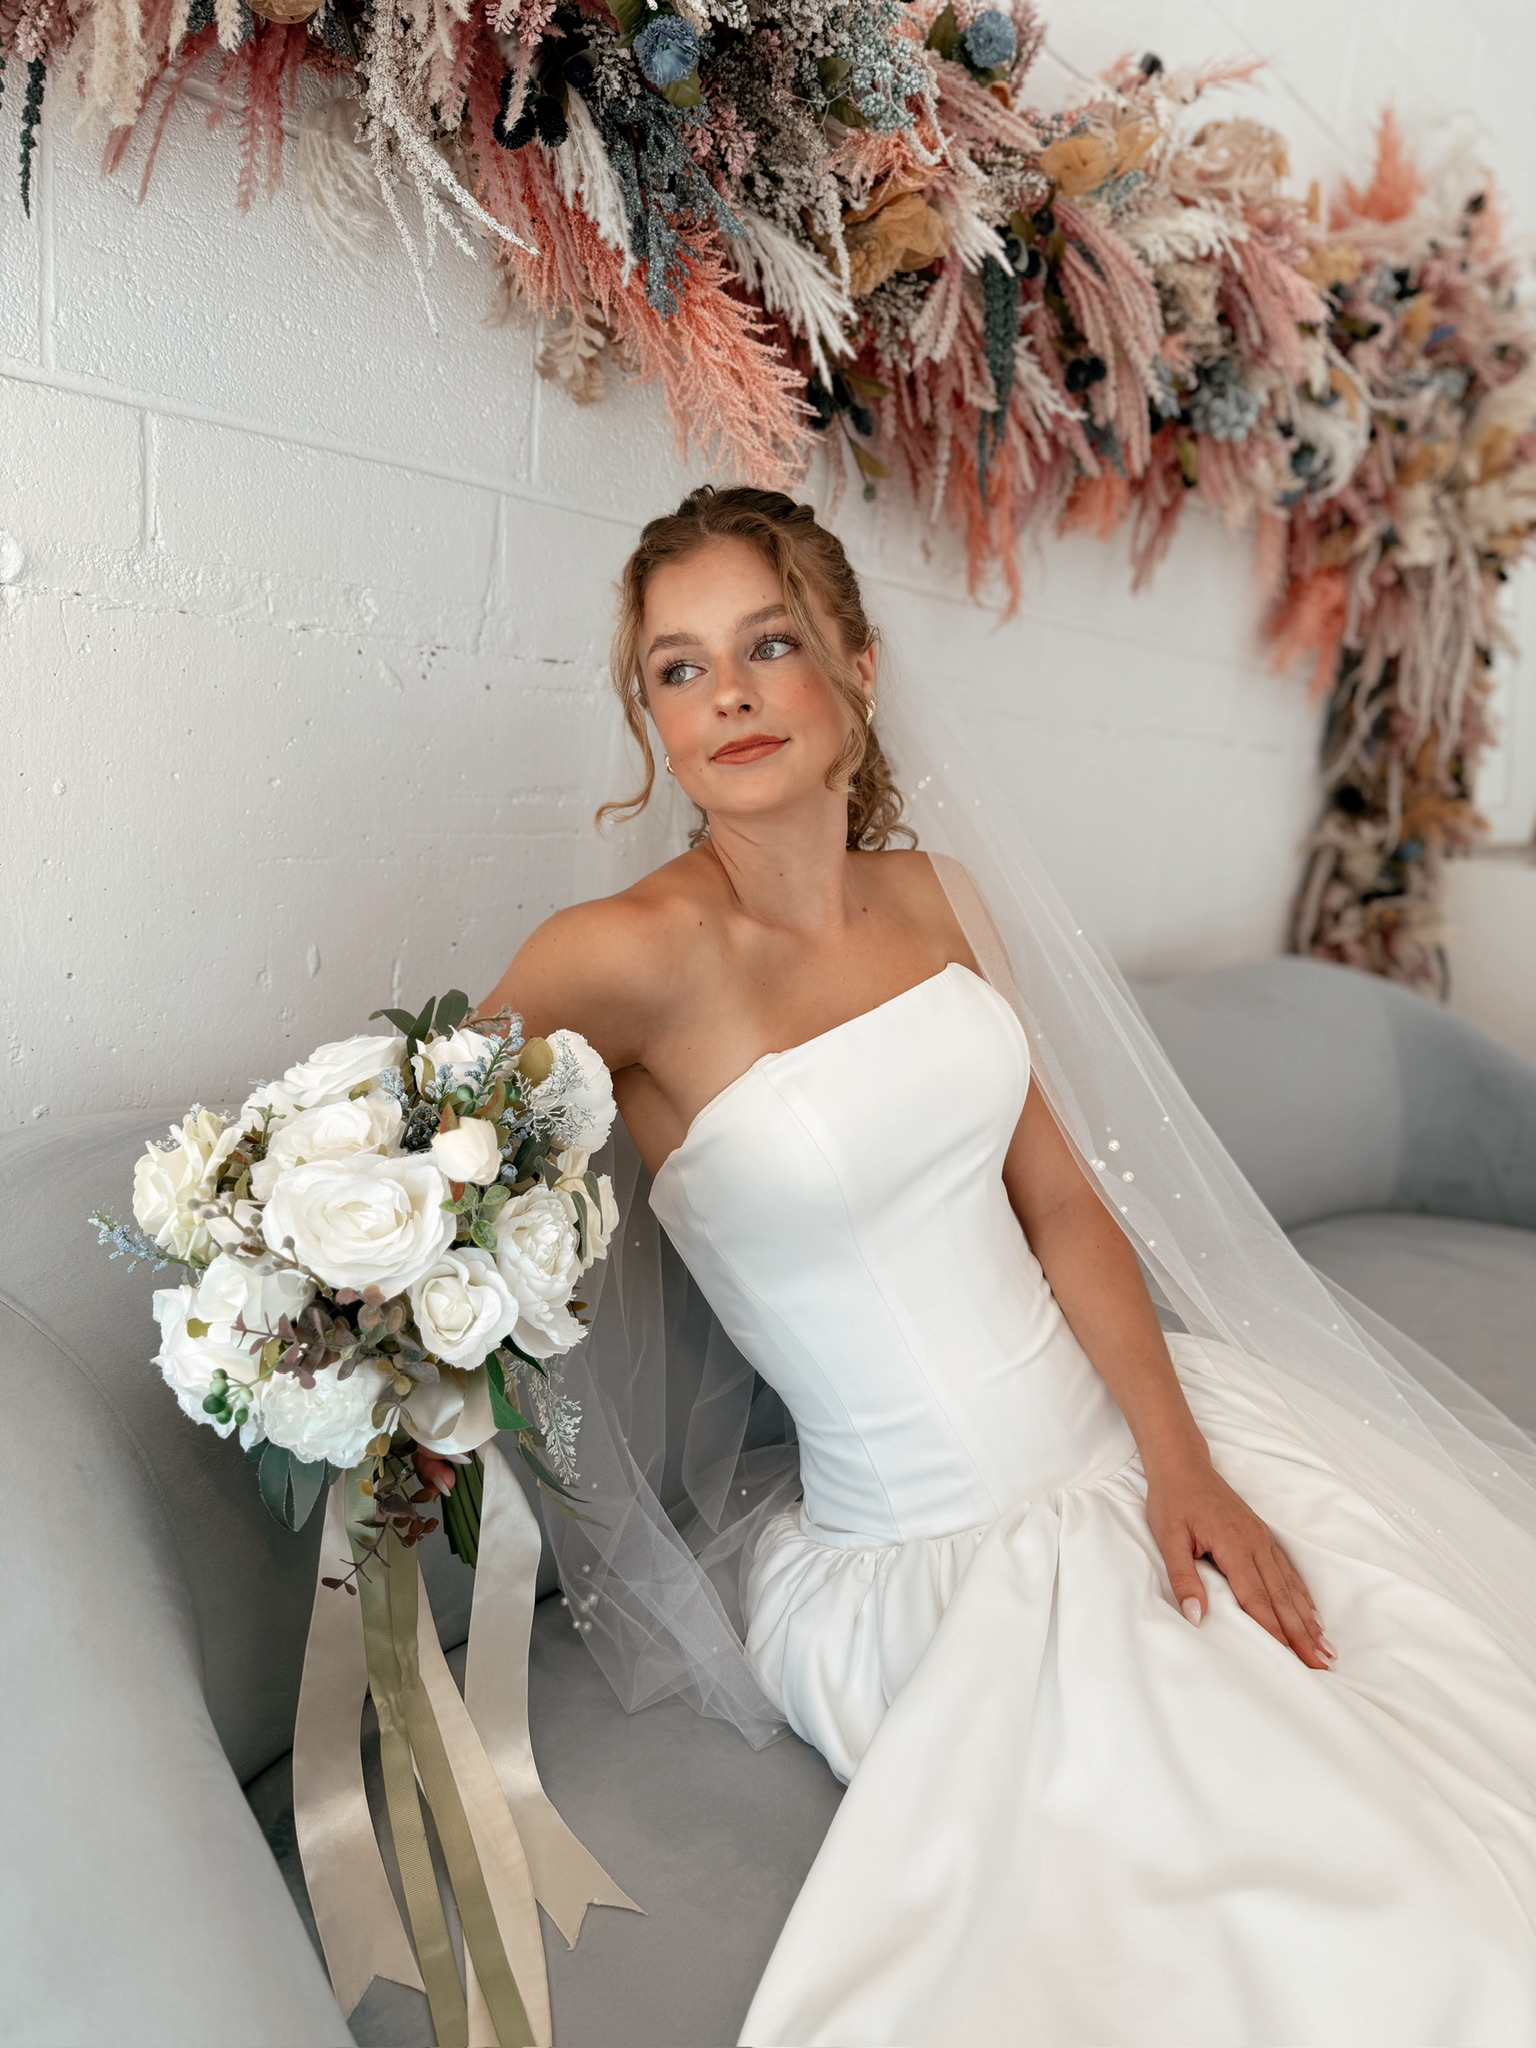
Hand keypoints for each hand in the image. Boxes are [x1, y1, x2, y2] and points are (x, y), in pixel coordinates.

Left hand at [1146, 1459, 1331, 1669]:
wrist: (1183, 1465)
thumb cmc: (1173, 1501)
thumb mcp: (1168, 1539)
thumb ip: (1183, 1578)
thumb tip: (1196, 1617)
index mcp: (1234, 1545)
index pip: (1256, 1599)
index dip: (1274, 1632)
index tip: (1291, 1660)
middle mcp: (1256, 1543)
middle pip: (1282, 1598)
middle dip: (1302, 1635)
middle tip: (1320, 1666)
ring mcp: (1263, 1539)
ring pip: (1290, 1587)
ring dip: (1308, 1621)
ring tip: (1325, 1650)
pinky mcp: (1262, 1536)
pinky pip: (1288, 1571)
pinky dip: (1303, 1597)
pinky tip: (1312, 1615)